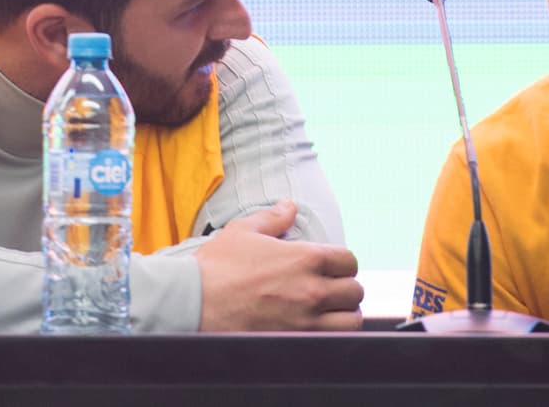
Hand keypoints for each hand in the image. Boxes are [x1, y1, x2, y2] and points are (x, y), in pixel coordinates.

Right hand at [194, 200, 363, 330]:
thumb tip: (289, 207)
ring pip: (350, 320)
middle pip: (354, 291)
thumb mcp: (244, 231)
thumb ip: (273, 218)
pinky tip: (317, 330)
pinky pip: (330, 342)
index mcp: (304, 258)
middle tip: (331, 290)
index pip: (349, 261)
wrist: (193, 302)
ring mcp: (304, 320)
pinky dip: (330, 336)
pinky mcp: (293, 342)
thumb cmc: (217, 266)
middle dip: (345, 289)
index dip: (342, 263)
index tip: (332, 268)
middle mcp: (311, 289)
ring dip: (343, 315)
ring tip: (331, 313)